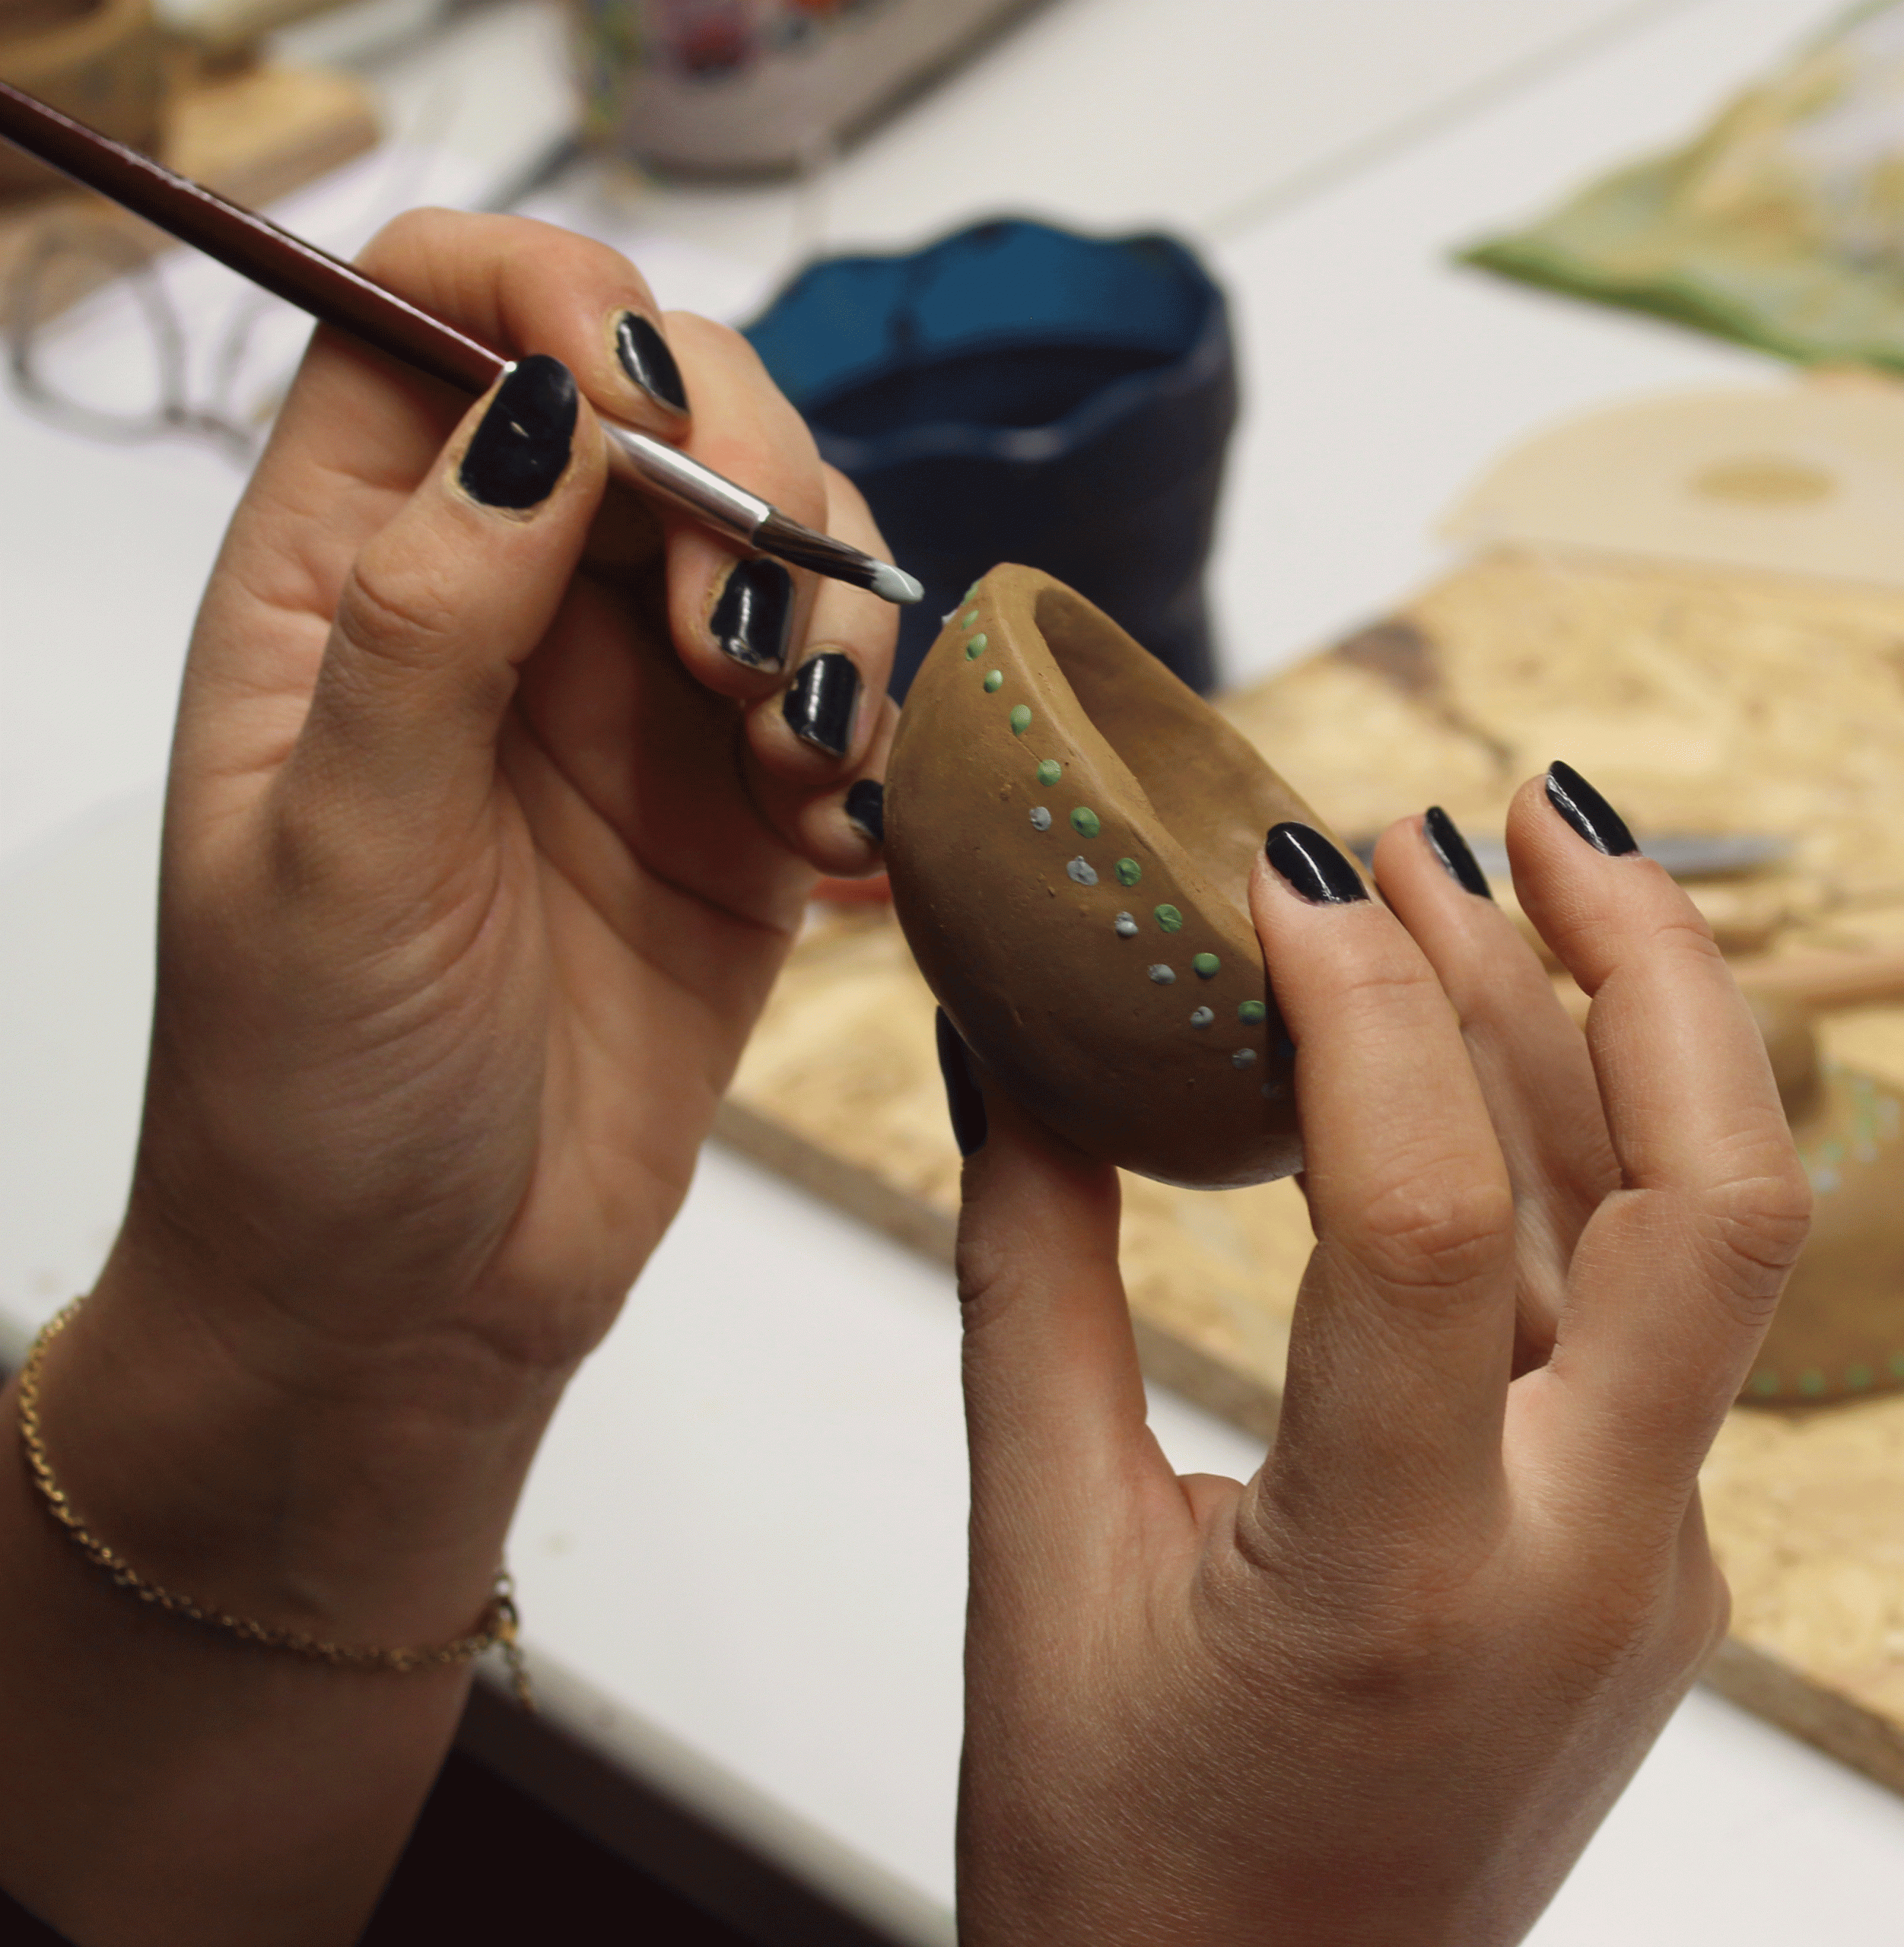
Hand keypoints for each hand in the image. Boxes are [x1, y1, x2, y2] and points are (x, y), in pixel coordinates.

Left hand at [0, 210, 896, 1944]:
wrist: (411, 1301)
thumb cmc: (313, 1096)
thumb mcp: (334, 850)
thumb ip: (427, 613)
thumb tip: (538, 404)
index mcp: (347, 577)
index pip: (434, 312)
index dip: (549, 296)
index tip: (645, 412)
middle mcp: (505, 611)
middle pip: (658, 401)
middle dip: (741, 470)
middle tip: (740, 635)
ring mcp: (636, 712)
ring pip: (783, 541)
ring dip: (824, 615)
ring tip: (785, 763)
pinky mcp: (741, 817)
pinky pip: (852, 702)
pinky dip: (873, 739)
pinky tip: (832, 837)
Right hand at [952, 771, 1809, 1943]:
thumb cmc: (1124, 1864)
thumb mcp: (1036, 1562)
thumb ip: (1026, 1285)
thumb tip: (1008, 1058)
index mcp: (1400, 1584)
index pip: (1417, 1222)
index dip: (1357, 1011)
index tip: (1277, 875)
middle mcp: (1582, 1568)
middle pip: (1714, 1198)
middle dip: (1633, 962)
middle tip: (1498, 810)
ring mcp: (1644, 1562)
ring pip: (1670, 1233)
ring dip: (1584, 1033)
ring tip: (1463, 875)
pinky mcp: (1636, 1551)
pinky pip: (1617, 1308)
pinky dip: (1548, 1155)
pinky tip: (1459, 1058)